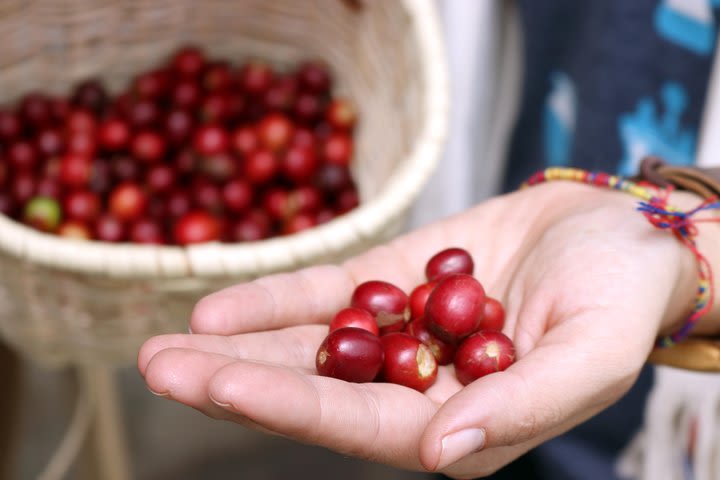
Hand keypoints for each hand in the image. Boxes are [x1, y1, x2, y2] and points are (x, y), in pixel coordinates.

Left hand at [138, 182, 706, 477]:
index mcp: (462, 422)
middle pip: (317, 392)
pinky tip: (220, 305)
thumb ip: (522, 405)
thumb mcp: (592, 353)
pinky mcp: (396, 279)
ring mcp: (403, 331)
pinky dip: (279, 298)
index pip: (363, 425)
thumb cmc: (624, 296)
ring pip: (311, 345)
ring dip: (240, 343)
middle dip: (239, 383)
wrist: (621, 232)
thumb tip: (441, 448)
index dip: (291, 408)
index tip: (220, 384)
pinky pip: (331, 292)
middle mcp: (420, 384)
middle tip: (160, 371)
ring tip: (166, 346)